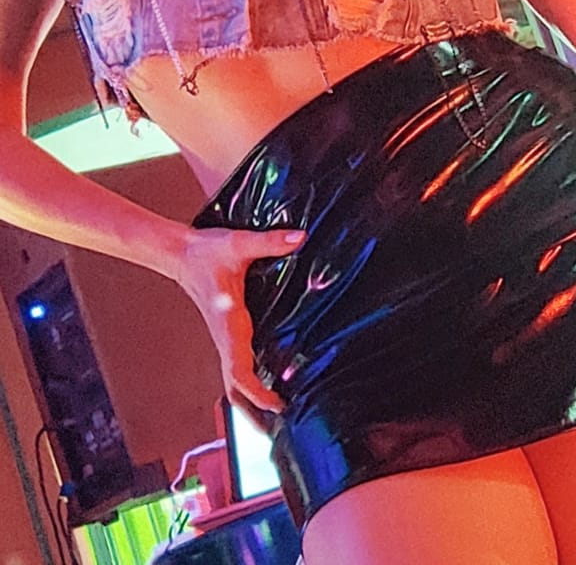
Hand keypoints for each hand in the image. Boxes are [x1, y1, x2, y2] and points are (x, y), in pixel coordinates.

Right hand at [177, 225, 305, 412]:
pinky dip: (249, 386)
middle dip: (253, 415)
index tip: (277, 406)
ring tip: (275, 423)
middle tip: (279, 434)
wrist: (181, 253)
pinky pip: (236, 368)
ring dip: (250, 405)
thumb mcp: (238, 243)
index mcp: (229, 324)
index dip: (257, 393)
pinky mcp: (226, 335)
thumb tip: (297, 239)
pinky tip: (266, 388)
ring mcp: (224, 340)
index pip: (239, 371)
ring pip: (233, 383)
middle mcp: (225, 338)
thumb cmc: (207, 252)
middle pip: (235, 390)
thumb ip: (268, 241)